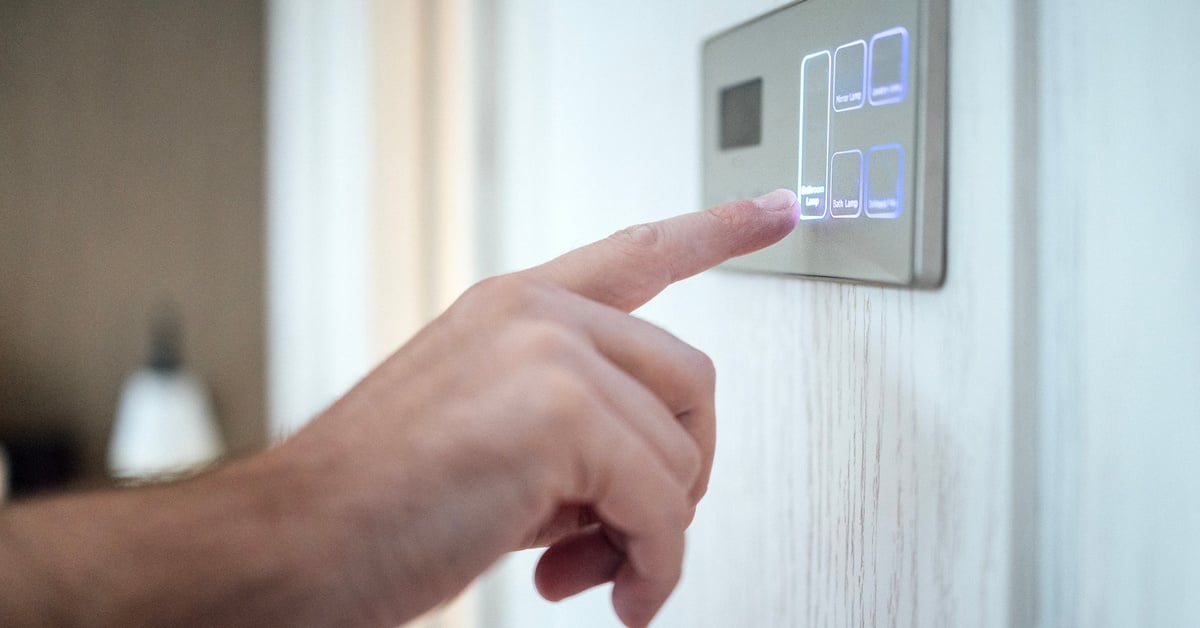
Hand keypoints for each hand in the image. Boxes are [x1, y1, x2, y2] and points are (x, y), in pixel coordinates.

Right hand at [280, 190, 798, 626]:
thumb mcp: (487, 439)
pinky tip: (613, 594)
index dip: (718, 229)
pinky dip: (654, 564)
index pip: (640, 252)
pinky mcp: (558, 410)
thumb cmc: (377, 503)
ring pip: (679, 450)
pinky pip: (662, 504)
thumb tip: (649, 487)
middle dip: (678, 473)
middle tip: (630, 535)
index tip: (780, 209)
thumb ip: (573, 431)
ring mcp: (547, 352)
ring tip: (592, 569)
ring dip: (653, 532)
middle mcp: (536, 314)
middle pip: (690, 382)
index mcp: (517, 308)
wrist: (293, 546)